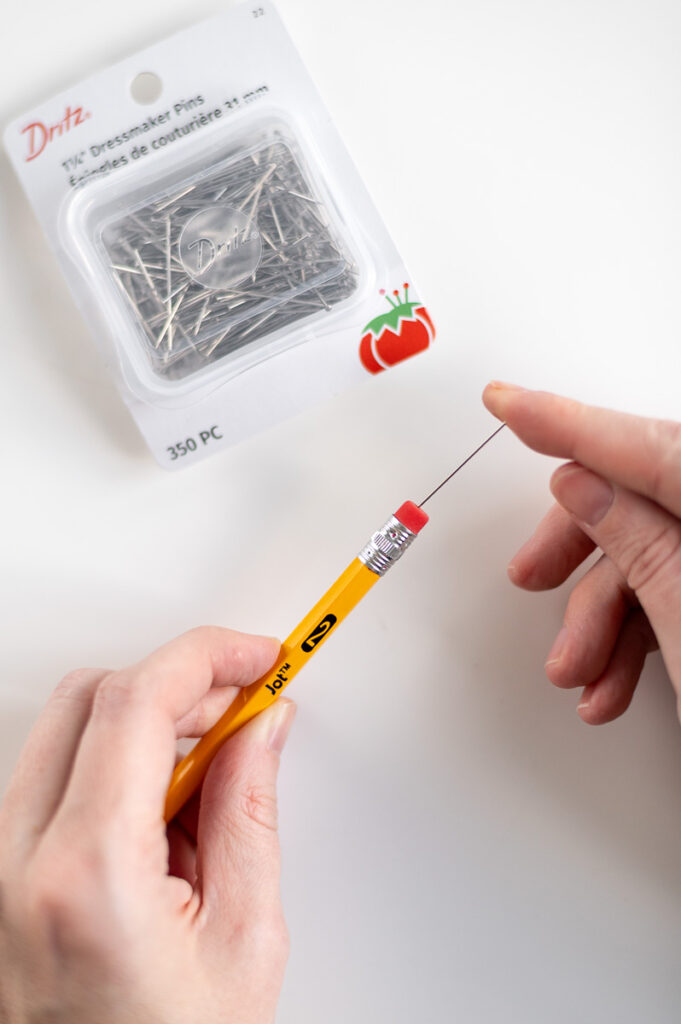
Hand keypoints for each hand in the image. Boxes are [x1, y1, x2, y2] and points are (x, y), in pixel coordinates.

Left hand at [0, 627, 294, 1023]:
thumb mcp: (244, 936)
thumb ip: (250, 808)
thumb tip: (260, 725)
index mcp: (83, 876)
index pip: (136, 702)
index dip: (207, 656)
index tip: (257, 655)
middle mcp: (15, 863)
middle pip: (92, 697)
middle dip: (179, 681)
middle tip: (243, 703)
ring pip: (68, 727)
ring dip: (146, 720)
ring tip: (210, 769)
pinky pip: (52, 774)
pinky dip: (113, 759)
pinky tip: (164, 801)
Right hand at [483, 382, 680, 725]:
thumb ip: (637, 540)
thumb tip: (583, 484)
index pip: (653, 444)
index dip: (571, 422)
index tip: (511, 403)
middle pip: (646, 499)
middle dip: (582, 549)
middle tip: (533, 573)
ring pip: (653, 556)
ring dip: (603, 617)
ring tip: (577, 670)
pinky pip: (672, 592)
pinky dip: (635, 636)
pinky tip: (610, 683)